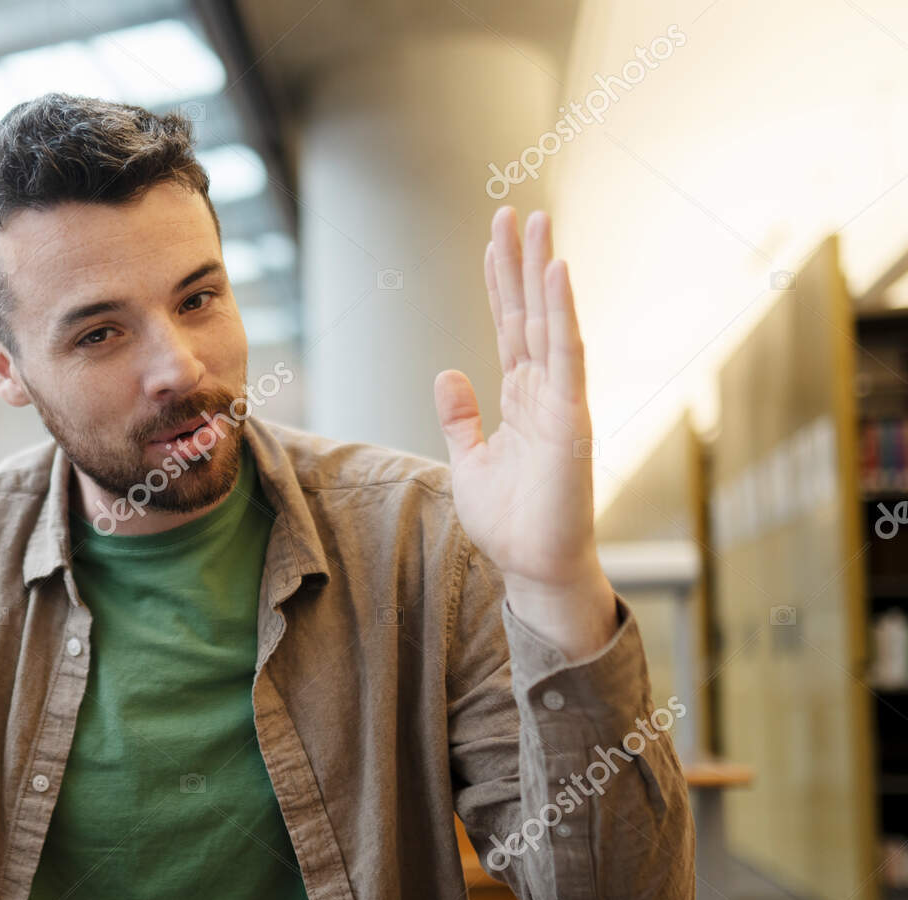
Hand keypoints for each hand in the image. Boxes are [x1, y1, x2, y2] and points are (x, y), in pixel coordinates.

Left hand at [431, 207, 615, 656]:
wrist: (534, 567)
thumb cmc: (511, 521)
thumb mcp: (470, 460)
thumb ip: (461, 416)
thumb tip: (448, 372)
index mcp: (520, 398)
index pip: (508, 328)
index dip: (501, 284)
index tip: (495, 240)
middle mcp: (543, 390)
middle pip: (528, 313)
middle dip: (520, 263)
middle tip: (515, 212)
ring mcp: (560, 400)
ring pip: (550, 323)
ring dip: (544, 272)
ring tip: (539, 223)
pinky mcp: (571, 418)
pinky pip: (567, 355)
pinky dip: (562, 313)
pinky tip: (557, 273)